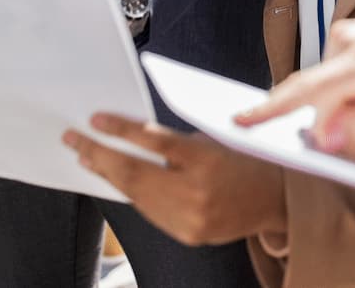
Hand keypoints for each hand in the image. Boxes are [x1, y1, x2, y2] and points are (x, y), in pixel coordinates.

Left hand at [63, 114, 286, 245]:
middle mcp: (197, 193)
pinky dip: (132, 194)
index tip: (95, 121)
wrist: (278, 198)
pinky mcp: (188, 234)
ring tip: (90, 158)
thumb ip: (177, 141)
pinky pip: (151, 212)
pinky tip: (117, 180)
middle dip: (100, 155)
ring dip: (109, 175)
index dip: (121, 131)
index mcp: (207, 160)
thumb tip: (131, 137)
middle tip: (76, 140)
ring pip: (137, 196)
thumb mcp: (216, 138)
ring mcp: (191, 219)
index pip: (154, 142)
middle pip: (135, 174)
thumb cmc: (248, 158)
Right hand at [234, 13, 354, 151]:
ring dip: (352, 117)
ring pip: (329, 94)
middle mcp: (346, 40)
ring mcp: (347, 35)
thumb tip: (321, 136)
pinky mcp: (350, 37)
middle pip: (320, 102)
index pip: (305, 90)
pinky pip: (339, 79)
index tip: (239, 123)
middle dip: (344, 132)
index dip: (270, 110)